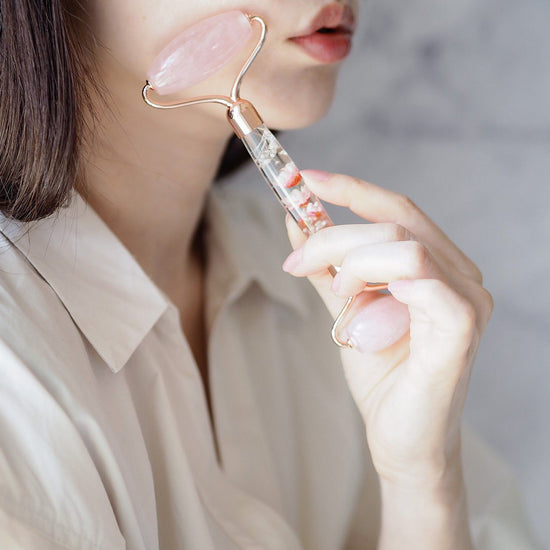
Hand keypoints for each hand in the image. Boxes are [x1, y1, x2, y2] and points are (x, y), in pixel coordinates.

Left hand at [283, 170, 492, 487]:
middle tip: (297, 260)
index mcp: (438, 266)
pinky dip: (379, 280)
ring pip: (403, 245)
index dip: (352, 189)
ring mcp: (467, 299)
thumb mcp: (346, 309)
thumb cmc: (381, 376)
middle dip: (334, 234)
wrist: (399, 439)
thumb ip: (328, 268)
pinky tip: (357, 303)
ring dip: (352, 261)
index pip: (398, 210)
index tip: (306, 179)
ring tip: (338, 298)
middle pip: (394, 223)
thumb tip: (298, 223)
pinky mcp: (462, 327)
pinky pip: (421, 278)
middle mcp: (460, 275)